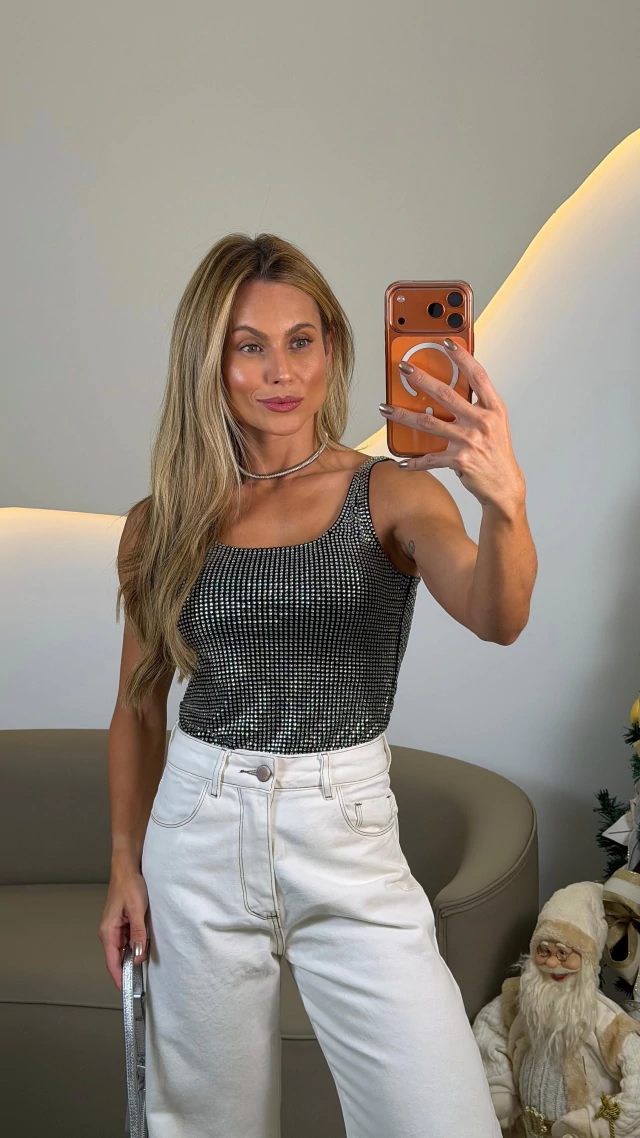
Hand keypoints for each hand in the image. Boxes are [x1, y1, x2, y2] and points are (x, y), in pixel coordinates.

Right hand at [98, 865, 149, 991]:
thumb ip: (138, 934)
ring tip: (146, 963)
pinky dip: (136, 944)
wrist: (127, 868)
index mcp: (108, 931)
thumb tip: (137, 955)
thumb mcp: (137, 910)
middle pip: (117, 958)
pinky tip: (145, 945)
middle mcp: (109, 932)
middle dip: (128, 969)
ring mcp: (115, 928)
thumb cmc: (129, 885)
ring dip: (133, 955)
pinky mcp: (122, 923)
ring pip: (124, 949)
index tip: (126, 990)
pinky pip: (128, 939)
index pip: (112, 961)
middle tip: (142, 980)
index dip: (118, 978)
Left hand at [379, 339, 525, 513]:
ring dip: (403, 415)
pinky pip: (430, 458)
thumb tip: (447, 393)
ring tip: (386, 409)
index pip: (478, 376)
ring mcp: (471, 440)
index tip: (446, 343)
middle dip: (422, 379)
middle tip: (405, 369)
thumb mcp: (494, 424)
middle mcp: (482, 422)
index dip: (463, 357)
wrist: (504, 486)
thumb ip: (476, 407)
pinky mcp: (460, 460)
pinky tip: (402, 462)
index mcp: (493, 409)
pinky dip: (414, 462)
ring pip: (429, 422)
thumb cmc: (496, 453)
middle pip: (446, 394)